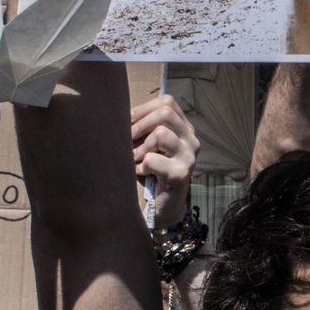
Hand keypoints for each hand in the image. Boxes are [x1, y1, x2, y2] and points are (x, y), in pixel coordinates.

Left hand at [131, 92, 200, 229]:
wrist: (165, 206)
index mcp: (185, 129)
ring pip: (160, 134)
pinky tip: (141, 172)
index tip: (127, 121)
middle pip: (165, 114)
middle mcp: (192, 140)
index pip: (168, 102)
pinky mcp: (180, 174)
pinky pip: (153, 160)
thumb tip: (118, 110)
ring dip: (141, 147)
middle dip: (140, 125)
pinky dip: (141, 166)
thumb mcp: (153, 145)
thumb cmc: (153, 171)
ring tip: (136, 158)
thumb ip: (147, 127)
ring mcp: (189, 157)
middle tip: (128, 139)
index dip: (144, 108)